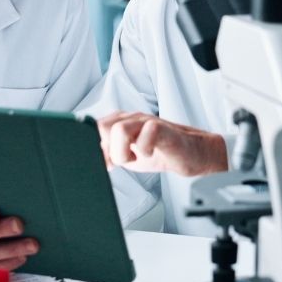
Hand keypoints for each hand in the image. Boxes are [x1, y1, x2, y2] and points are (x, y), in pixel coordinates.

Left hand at [97, 111, 228, 176]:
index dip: (95, 148)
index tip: (106, 164)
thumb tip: (91, 161)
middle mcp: (131, 118)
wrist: (190, 154)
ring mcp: (147, 121)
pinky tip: (149, 154)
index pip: (93, 128)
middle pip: (102, 127)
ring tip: (134, 158)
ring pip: (120, 129)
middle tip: (121, 162)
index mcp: (120, 122)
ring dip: (122, 152)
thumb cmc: (159, 153)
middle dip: (107, 150)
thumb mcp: (127, 156)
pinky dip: (144, 149)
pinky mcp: (163, 128)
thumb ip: (108, 154)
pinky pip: (147, 132)